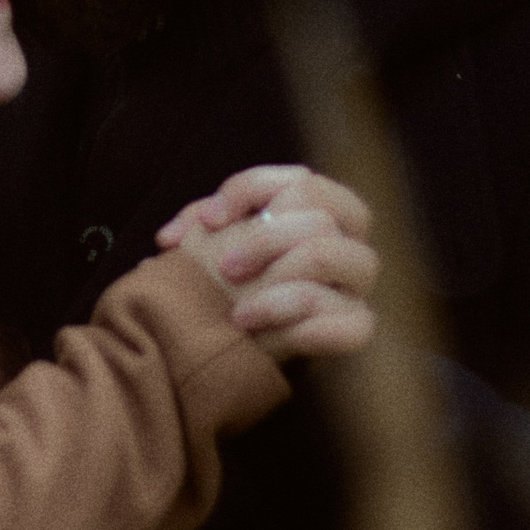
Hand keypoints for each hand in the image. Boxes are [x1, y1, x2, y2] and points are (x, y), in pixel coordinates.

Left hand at [162, 166, 377, 360]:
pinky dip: (298, 330)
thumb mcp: (211, 245)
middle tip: (223, 269)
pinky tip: (260, 338)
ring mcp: (356, 286)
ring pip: (325, 257)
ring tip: (238, 314)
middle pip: (320, 217)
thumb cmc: (227, 286)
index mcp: (325, 211)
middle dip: (263, 240)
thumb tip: (173, 236)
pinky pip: (349, 325)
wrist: (234, 348)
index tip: (209, 221)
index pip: (302, 182)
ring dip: (275, 286)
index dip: (250, 192)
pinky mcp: (355, 327)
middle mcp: (348, 243)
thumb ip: (200, 225)